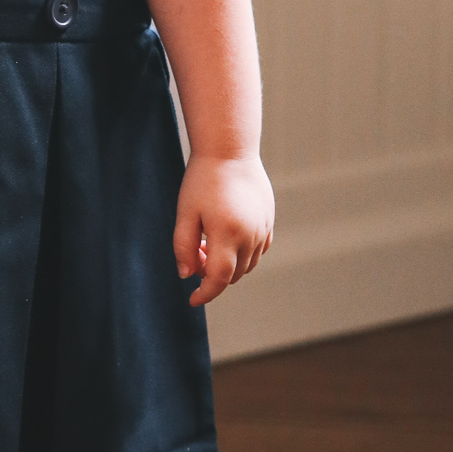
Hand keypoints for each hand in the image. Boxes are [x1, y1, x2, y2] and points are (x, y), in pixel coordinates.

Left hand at [173, 153, 274, 307]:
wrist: (230, 151)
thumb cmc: (202, 180)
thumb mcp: (185, 213)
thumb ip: (183, 247)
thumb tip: (187, 275)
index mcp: (227, 234)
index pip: (218, 279)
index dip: (205, 294)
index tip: (192, 300)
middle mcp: (250, 235)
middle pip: (232, 274)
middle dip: (212, 274)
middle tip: (196, 252)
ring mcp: (263, 228)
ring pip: (247, 264)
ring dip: (228, 264)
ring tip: (208, 239)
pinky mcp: (269, 220)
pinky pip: (259, 249)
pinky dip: (243, 254)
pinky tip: (227, 236)